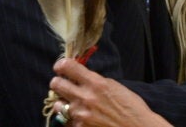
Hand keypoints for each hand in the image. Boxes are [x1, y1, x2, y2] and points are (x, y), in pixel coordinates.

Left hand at [50, 58, 171, 126]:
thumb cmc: (130, 106)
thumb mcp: (113, 86)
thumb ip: (95, 80)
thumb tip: (80, 75)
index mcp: (96, 83)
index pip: (67, 66)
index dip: (61, 65)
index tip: (61, 67)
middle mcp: (85, 97)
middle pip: (56, 84)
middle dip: (58, 82)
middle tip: (64, 84)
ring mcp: (80, 115)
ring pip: (56, 104)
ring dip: (63, 103)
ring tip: (73, 103)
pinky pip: (65, 121)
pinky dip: (71, 118)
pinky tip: (82, 117)